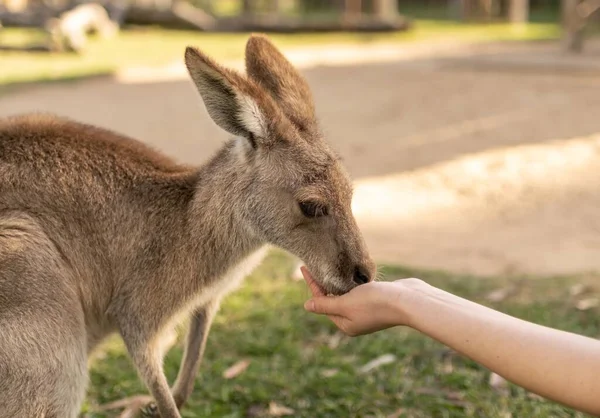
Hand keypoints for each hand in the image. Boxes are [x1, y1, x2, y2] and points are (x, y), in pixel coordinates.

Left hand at [301, 267, 418, 335]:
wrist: (409, 300)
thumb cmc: (376, 303)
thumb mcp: (346, 304)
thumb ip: (326, 304)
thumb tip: (306, 307)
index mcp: (345, 324)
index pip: (322, 302)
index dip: (313, 284)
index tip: (303, 268)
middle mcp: (354, 319)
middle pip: (332, 299)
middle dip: (323, 283)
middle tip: (313, 265)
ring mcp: (366, 310)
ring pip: (345, 294)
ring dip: (337, 282)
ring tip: (327, 267)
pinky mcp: (376, 299)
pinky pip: (358, 290)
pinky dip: (351, 282)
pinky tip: (348, 272)